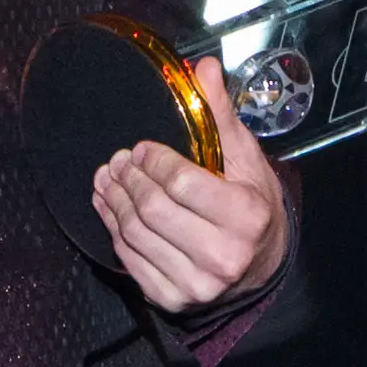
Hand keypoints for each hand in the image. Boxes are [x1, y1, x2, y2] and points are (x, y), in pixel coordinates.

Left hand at [91, 56, 296, 311]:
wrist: (260, 266)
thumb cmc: (252, 205)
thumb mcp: (246, 159)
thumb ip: (222, 114)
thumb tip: (204, 67)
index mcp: (247, 217)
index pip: (183, 184)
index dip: (154, 162)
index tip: (142, 148)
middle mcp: (224, 256)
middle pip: (154, 209)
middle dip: (128, 179)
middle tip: (117, 161)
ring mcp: (196, 283)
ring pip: (136, 234)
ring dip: (113, 201)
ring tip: (106, 179)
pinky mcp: (172, 299)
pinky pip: (130, 259)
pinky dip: (113, 229)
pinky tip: (109, 207)